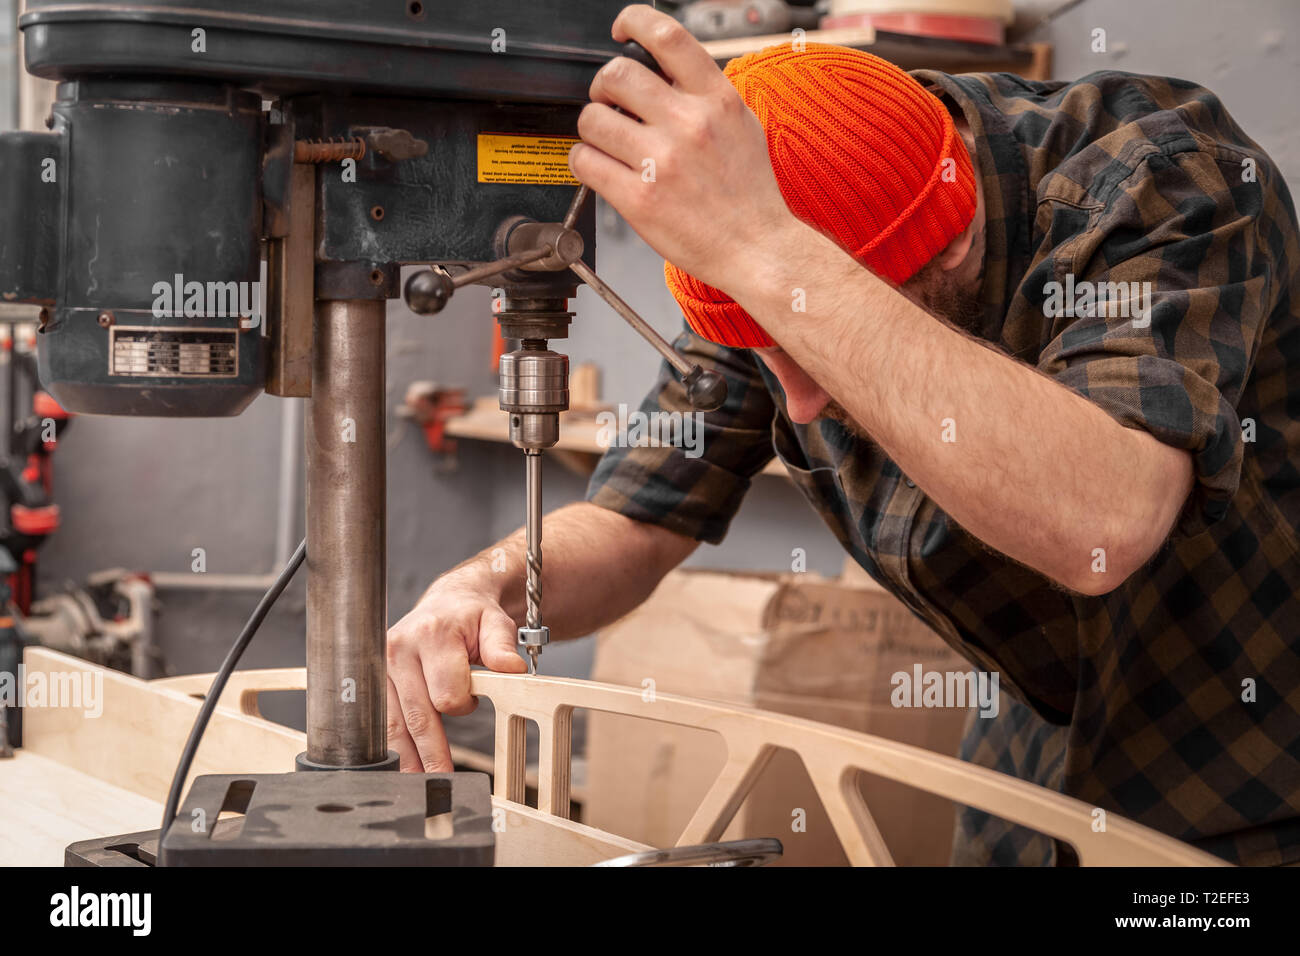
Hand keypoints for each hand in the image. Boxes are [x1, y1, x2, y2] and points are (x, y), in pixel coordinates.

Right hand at [385, 568, 526, 771]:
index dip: (463, 705)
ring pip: (395, 722)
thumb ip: (502, 647)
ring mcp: (383, 664)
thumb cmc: (471, 616)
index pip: (446, 692)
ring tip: (418, 781)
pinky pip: (384, 718)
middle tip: (442, 781)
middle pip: (418, 713)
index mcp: (433, 635)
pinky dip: (394, 743)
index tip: (472, 702)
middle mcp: (401, 649)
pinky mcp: (376, 677)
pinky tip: (403, 762)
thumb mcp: (495, 623)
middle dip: (431, 751)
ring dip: (408, 755)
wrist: (447, 602)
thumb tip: (512, 669)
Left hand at [569, 4, 792, 293]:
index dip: (634, 22)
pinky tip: (600, 168)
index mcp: (716, 100)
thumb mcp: (741, 126)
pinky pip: (585, 162)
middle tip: (609, 103)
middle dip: (603, 87)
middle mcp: (689, 124)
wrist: (758, 249)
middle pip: (616, 74)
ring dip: (591, 127)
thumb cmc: (750, 194)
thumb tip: (662, 72)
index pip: (666, 36)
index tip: (622, 32)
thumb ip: (704, 95)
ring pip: (592, 119)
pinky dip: (583, 161)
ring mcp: (661, 162)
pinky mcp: (638, 198)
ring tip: (607, 141)